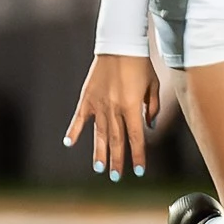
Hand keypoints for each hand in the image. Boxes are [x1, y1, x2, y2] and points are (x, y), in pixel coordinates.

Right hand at [64, 54, 159, 180]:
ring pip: (99, 134)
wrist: (120, 46)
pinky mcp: (86, 98)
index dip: (137, 155)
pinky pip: (79, 119)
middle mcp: (114, 109)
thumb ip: (152, 107)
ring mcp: (98, 105)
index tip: (139, 171)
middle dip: (118, 160)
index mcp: (132, 107)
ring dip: (100, 152)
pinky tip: (69, 144)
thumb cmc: (141, 65)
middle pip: (117, 140)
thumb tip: (149, 127)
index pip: (136, 137)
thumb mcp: (154, 86)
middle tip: (117, 177)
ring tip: (100, 169)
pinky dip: (74, 131)